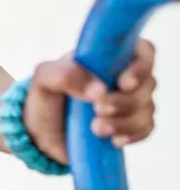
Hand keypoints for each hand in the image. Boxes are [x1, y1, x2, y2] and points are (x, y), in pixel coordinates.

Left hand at [23, 39, 155, 163]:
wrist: (40, 135)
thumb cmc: (44, 99)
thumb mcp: (43, 80)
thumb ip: (64, 75)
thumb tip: (98, 89)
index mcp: (105, 57)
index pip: (141, 50)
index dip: (140, 65)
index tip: (122, 83)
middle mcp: (122, 76)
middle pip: (147, 83)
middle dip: (125, 100)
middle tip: (98, 109)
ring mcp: (130, 101)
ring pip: (147, 108)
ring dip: (125, 121)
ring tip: (96, 128)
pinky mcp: (131, 125)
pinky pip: (146, 128)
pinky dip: (132, 134)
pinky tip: (113, 139)